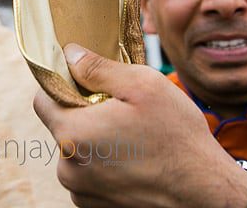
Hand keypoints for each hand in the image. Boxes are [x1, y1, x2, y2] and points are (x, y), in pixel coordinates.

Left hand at [33, 44, 246, 207]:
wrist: (204, 192)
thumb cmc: (177, 137)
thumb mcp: (142, 86)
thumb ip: (98, 68)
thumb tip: (69, 54)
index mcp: (73, 134)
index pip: (42, 100)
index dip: (63, 86)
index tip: (89, 83)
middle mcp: (69, 168)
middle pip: (62, 127)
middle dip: (85, 114)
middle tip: (122, 110)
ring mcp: (81, 192)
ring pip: (77, 152)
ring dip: (97, 142)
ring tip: (134, 138)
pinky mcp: (95, 207)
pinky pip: (90, 175)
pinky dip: (106, 165)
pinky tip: (135, 160)